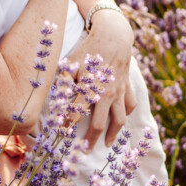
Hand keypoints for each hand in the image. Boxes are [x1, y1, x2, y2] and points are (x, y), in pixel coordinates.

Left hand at [65, 8, 135, 146]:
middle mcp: (105, 94)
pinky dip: (127, 114)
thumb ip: (64, 81)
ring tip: (108, 144)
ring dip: (113, 134)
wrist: (113, 35)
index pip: (76, 114)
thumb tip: (55, 96)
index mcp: (89, 89)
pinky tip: (122, 120)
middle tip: (86, 150)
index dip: (68, 125)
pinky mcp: (127, 86)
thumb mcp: (71, 62)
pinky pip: (130, 105)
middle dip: (92, 139)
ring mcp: (118, 92)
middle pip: (99, 124)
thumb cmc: (88, 48)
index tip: (62, 134)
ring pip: (119, 119)